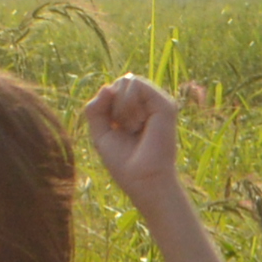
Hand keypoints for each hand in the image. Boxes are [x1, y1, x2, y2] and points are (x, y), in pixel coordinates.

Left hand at [79, 73, 207, 195]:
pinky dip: (128, 104)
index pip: (113, 89)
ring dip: (121, 107)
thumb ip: (96, 108)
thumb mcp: (100, 133)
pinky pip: (136, 85)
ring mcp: (158, 102)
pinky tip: (136, 124)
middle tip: (124, 128)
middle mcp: (148, 103)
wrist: (142, 180)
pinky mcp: (165, 104)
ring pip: (127, 81)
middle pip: (120, 83)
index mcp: (135, 109)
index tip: (113, 127)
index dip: (105, 104)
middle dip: (113, 105)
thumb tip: (108, 87)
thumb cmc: (123, 162)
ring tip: (133, 128)